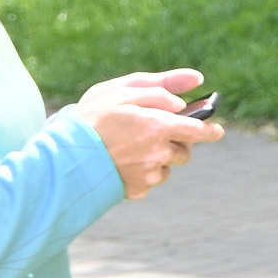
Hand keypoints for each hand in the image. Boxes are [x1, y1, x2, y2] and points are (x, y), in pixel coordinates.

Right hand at [75, 69, 222, 198]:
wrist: (60, 159)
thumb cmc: (91, 119)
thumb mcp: (124, 91)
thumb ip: (163, 87)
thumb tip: (194, 87)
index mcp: (160, 127)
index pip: (199, 130)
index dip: (210, 130)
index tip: (217, 130)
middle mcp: (158, 154)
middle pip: (184, 150)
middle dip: (176, 141)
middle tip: (154, 133)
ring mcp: (147, 175)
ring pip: (167, 166)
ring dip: (159, 157)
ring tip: (130, 148)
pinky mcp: (135, 191)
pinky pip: (150, 180)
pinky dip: (142, 172)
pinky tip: (122, 163)